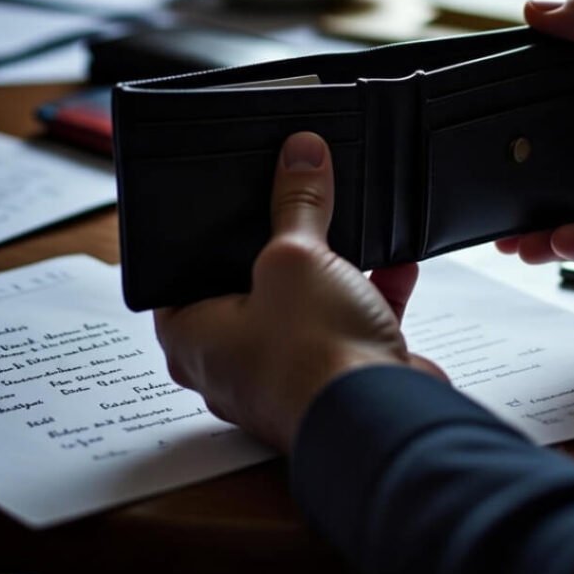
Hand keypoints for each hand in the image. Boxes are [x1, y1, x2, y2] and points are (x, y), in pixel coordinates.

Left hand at [154, 132, 438, 450]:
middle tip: (287, 200)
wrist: (382, 418)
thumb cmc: (314, 358)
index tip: (216, 203)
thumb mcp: (297, 258)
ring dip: (332, 265)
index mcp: (195, 338)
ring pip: (306, 302)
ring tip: (346, 221)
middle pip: (249, 284)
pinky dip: (373, 291)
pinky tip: (395, 261)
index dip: (195, 236)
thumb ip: (298, 202)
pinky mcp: (339, 374)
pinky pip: (351, 321)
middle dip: (277, 244)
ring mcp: (290, 370)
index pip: (177, 276)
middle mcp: (235, 360)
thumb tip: (300, 155)